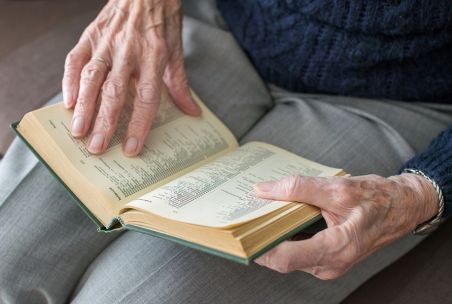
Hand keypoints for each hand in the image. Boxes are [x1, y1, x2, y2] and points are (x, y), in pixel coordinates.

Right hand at [62, 0, 199, 155]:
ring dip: (84, 107)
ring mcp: (106, 42)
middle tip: (97, 147)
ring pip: (91, 78)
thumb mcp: (176, 51)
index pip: (146, 97)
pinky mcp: (90, 35)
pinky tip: (68, 102)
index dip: (139, 124)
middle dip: (105, 122)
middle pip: (115, 92)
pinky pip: (75, 59)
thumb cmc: (162, 21)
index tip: (132, 147)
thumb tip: (192, 112)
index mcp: (154, 56)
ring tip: (78, 131)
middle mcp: (128, 50)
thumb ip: (179, 84)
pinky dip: (69, 80)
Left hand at [253, 173, 438, 278]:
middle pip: (282, 259)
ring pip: (288, 257)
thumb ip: (297, 188)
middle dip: (261, 240)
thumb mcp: (336, 187)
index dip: (259, 246)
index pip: (285, 258)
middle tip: (246, 217)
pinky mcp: (327, 259)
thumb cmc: (376, 199)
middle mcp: (330, 264)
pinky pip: (298, 253)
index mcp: (336, 248)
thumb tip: (263, 190)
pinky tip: (277, 221)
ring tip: (258, 215)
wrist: (401, 208)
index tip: (242, 231)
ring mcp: (328, 265)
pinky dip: (285, 239)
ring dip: (272, 238)